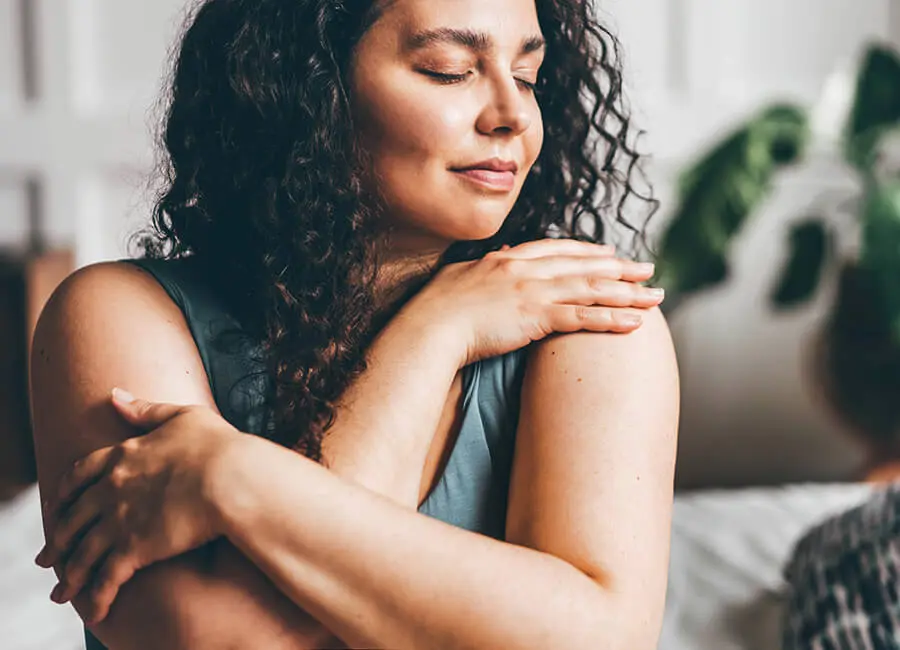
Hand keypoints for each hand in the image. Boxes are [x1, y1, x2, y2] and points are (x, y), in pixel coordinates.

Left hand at [35, 389, 243, 622]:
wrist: (231, 478)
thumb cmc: (216, 445)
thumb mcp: (181, 415)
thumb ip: (145, 409)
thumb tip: (115, 394)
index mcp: (122, 456)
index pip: (79, 474)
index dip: (65, 492)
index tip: (58, 505)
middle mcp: (111, 489)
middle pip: (72, 518)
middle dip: (57, 541)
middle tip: (47, 557)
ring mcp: (119, 520)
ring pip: (82, 553)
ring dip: (69, 576)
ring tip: (61, 594)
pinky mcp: (135, 549)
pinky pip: (107, 579)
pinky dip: (96, 598)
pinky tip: (93, 612)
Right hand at [402, 238, 662, 364]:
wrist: (429, 327)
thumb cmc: (436, 309)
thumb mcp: (459, 278)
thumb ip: (482, 268)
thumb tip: (495, 256)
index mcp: (508, 258)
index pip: (558, 250)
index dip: (588, 252)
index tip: (610, 254)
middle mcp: (526, 268)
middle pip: (584, 265)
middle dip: (620, 268)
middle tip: (649, 270)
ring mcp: (534, 291)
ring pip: (592, 289)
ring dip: (628, 293)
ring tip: (655, 297)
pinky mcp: (537, 317)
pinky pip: (584, 318)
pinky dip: (612, 320)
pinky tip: (635, 323)